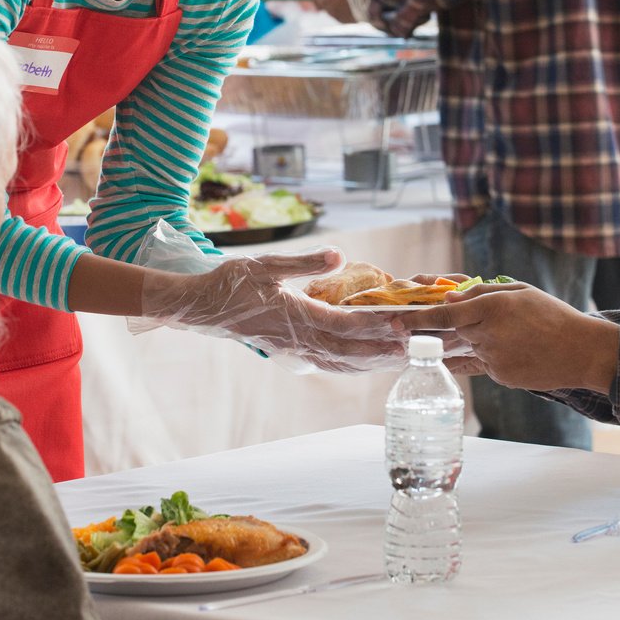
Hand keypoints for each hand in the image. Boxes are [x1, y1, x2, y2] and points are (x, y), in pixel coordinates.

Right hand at [139, 248, 408, 372]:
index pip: (345, 323)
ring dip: (374, 362)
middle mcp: (300, 339)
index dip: (375, 326)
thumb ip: (304, 262)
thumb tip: (339, 254)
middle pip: (351, 349)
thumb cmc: (231, 282)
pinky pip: (330, 364)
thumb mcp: (266, 264)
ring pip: (343, 362)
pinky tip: (370, 363)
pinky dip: (354, 365)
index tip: (402, 324)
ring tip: (403, 359)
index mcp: (296, 315)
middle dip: (385, 350)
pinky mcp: (292, 353)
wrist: (202, 308)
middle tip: (417, 348)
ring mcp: (296, 350)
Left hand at [401, 282, 619, 392]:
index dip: (415, 319)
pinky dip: (493, 355)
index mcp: (492, 306)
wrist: (582, 351)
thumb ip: (482, 292)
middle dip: (445, 330)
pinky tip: (518, 350)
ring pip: (470, 346)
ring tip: (513, 336)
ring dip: (478, 340)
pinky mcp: (499, 375)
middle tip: (448, 327)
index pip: (443, 314)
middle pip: (453, 331)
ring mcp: (493, 358)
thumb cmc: (553, 316)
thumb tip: (449, 298)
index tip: (395, 322)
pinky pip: (484, 363)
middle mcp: (488, 333)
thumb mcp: (520, 292)